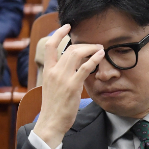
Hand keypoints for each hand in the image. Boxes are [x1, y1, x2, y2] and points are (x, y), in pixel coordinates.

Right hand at [33, 24, 103, 148]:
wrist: (50, 122)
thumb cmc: (53, 107)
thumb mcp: (52, 87)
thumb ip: (59, 76)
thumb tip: (70, 69)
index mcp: (48, 71)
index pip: (50, 46)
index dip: (58, 33)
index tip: (67, 26)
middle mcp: (54, 71)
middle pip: (69, 48)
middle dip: (84, 44)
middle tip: (94, 45)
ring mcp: (63, 78)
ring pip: (77, 53)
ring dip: (91, 48)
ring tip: (100, 49)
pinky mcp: (73, 86)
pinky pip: (85, 67)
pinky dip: (94, 59)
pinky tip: (101, 56)